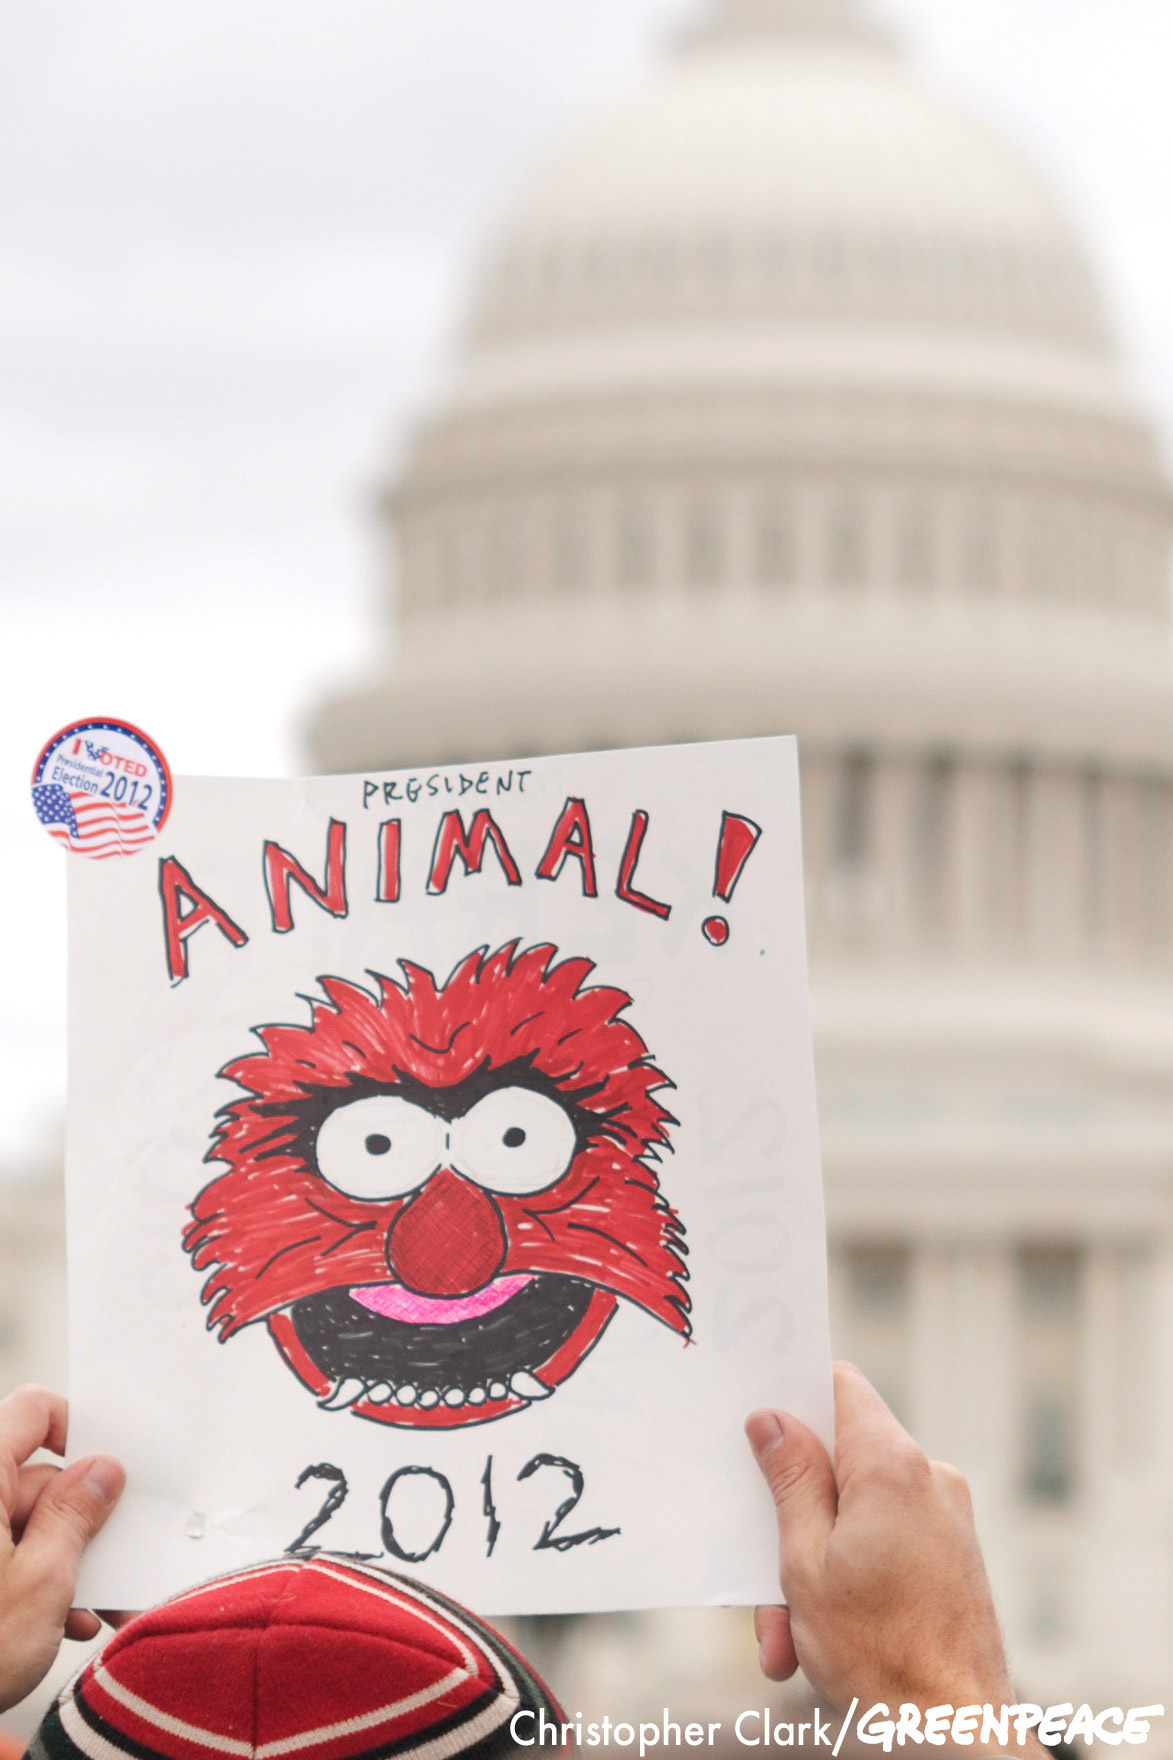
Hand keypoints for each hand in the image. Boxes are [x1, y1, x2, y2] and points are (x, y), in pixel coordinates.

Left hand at [0, 1385, 125, 1712]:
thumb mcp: (40, 1580)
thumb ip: (76, 1514)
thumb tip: (101, 1472)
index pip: (33, 1410)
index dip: (77, 1430)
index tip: (107, 1474)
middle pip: (33, 1478)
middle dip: (79, 1521)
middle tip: (112, 1561)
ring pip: (21, 1524)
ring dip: (60, 1561)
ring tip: (89, 1609)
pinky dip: (29, 1579)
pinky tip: (56, 1622)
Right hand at [747, 1362, 1015, 1716]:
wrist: (953, 1734)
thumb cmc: (880, 1655)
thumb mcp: (805, 1560)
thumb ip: (791, 1479)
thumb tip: (775, 1419)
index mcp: (892, 1466)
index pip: (840, 1386)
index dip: (796, 1396)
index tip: (760, 1424)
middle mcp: (930, 1480)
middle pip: (841, 1464)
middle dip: (794, 1519)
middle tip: (766, 1581)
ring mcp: (947, 1520)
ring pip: (858, 1514)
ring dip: (815, 1566)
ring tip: (791, 1636)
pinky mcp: (953, 1557)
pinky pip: (887, 1543)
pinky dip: (851, 1580)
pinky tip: (821, 1640)